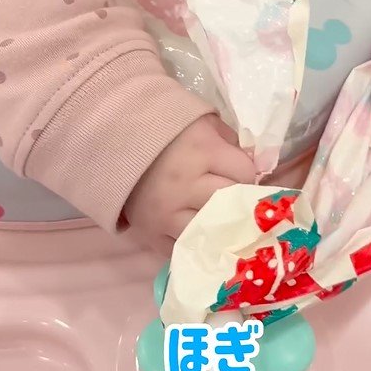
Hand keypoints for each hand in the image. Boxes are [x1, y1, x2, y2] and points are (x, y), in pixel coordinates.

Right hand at [124, 114, 254, 254]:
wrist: (113, 139)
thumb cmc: (165, 129)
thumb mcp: (202, 122)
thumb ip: (231, 141)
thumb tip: (257, 165)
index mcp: (201, 151)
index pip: (245, 172)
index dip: (245, 172)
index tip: (238, 172)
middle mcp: (186, 184)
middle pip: (231, 202)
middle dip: (235, 198)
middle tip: (229, 194)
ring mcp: (168, 212)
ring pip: (212, 230)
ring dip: (218, 225)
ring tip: (217, 218)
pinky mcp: (151, 231)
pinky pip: (184, 248)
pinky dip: (194, 243)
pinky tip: (198, 233)